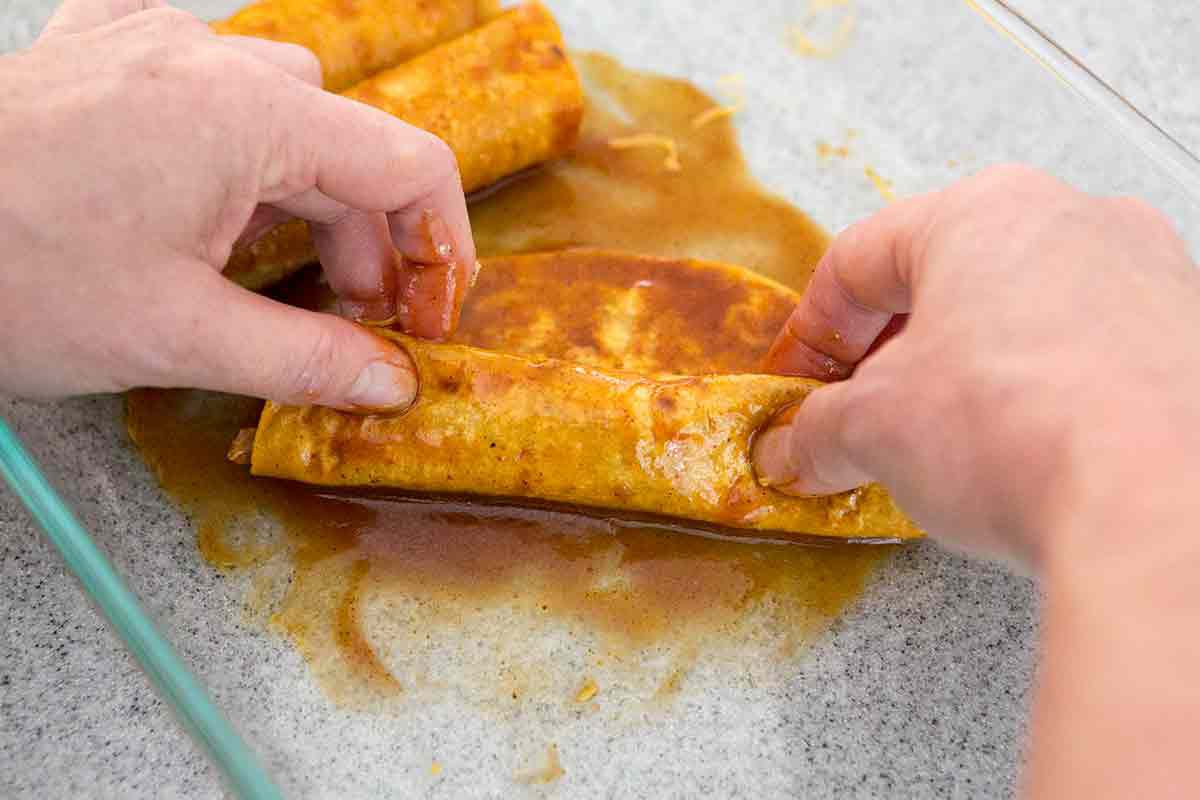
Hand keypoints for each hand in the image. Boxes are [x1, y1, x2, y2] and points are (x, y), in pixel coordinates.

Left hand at [0, 0, 476, 409]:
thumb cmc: (3, 272)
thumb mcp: (176, 337)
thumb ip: (306, 361)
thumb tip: (389, 383)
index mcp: (248, 117)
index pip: (409, 165)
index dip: (441, 246)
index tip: (430, 312)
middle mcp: (209, 62)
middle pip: (346, 148)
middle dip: (365, 242)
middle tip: (351, 323)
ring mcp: (152, 45)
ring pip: (284, 111)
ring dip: (302, 194)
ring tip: (273, 267)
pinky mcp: (104, 50)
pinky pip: (207, 79)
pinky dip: (234, 141)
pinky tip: (208, 186)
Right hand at [752, 164, 1199, 565]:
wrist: (1164, 510)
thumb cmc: (1021, 431)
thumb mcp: (875, 431)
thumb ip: (817, 430)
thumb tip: (793, 448)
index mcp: (984, 211)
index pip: (861, 258)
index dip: (813, 329)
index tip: (799, 383)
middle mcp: (1076, 219)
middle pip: (947, 278)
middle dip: (892, 352)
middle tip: (863, 415)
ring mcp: (1149, 273)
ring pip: (1025, 310)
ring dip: (970, 368)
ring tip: (946, 442)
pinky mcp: (1193, 337)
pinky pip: (1093, 350)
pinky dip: (1044, 389)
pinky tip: (1027, 450)